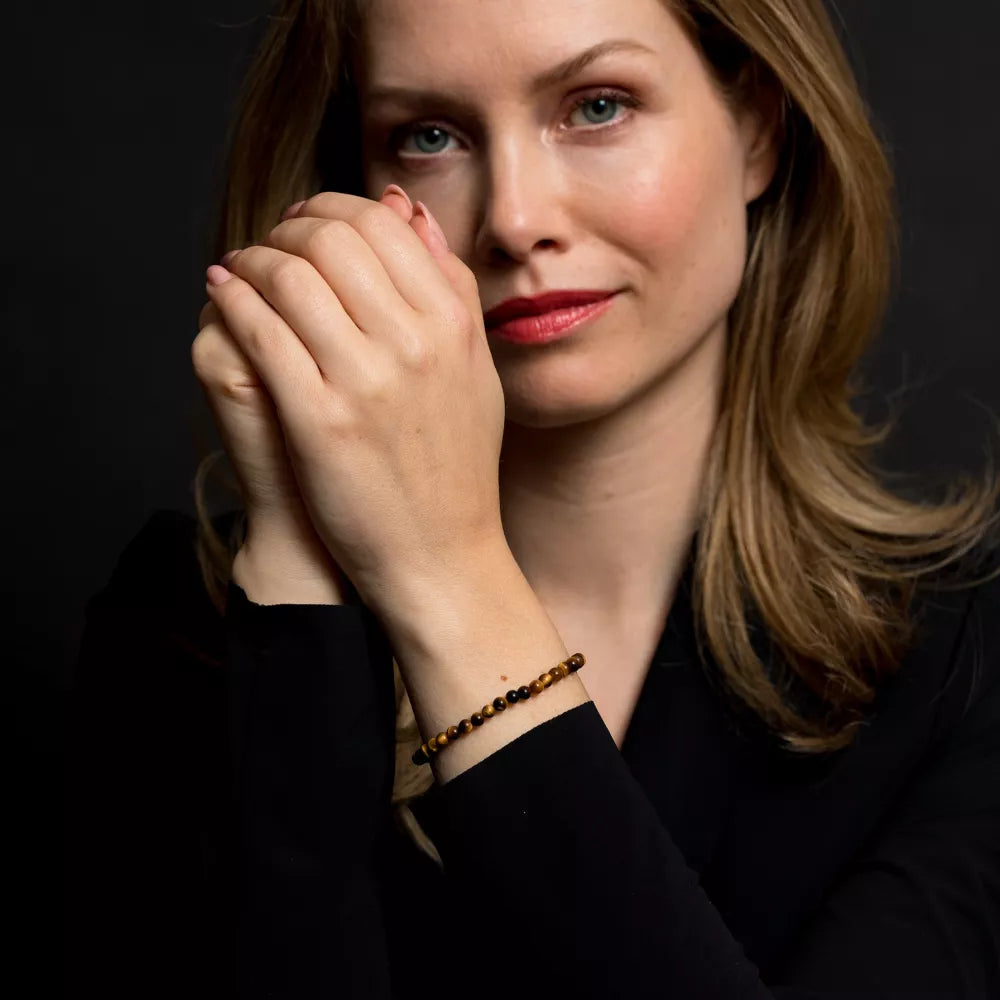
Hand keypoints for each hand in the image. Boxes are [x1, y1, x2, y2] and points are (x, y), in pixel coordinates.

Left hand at [202, 188, 505, 619]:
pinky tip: (224, 295)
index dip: (331, 209)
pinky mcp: (319, 420)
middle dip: (286, 228)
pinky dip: (233, 300)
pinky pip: (261, 331)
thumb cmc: (456, 465)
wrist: (442, 553)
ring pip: (289, 276)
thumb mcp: (473, 369)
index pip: (381, 224)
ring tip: (241, 270)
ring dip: (251, 260)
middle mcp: (415, 343)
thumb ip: (447, 285)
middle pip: (331, 238)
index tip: (307, 223)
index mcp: (454, 324)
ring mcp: (366, 381)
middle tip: (270, 244)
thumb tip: (405, 210)